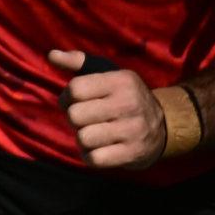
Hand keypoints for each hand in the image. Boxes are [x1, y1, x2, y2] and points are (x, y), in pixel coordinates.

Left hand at [47, 48, 170, 169]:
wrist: (163, 128)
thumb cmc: (122, 97)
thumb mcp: (106, 74)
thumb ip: (77, 61)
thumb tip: (51, 55)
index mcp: (122, 80)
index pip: (74, 89)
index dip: (66, 98)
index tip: (76, 101)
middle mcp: (130, 103)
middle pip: (75, 116)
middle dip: (75, 119)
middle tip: (88, 119)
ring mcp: (134, 129)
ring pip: (83, 138)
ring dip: (83, 139)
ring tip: (96, 133)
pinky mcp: (132, 153)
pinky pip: (93, 159)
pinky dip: (91, 156)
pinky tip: (101, 148)